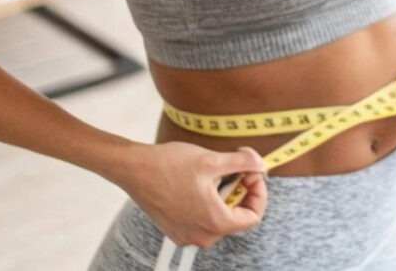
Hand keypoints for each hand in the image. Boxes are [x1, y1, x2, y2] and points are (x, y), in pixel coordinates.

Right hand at [118, 141, 268, 248]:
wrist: (134, 168)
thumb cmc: (170, 165)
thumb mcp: (213, 160)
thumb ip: (244, 164)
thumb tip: (261, 164)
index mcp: (214, 222)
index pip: (253, 217)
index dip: (258, 192)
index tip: (252, 173)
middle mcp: (201, 235)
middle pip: (236, 217)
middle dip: (241, 191)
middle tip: (237, 168)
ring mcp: (186, 235)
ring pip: (219, 218)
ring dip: (225, 196)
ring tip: (216, 173)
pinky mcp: (176, 229)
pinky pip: (202, 220)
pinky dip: (209, 202)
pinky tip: (200, 182)